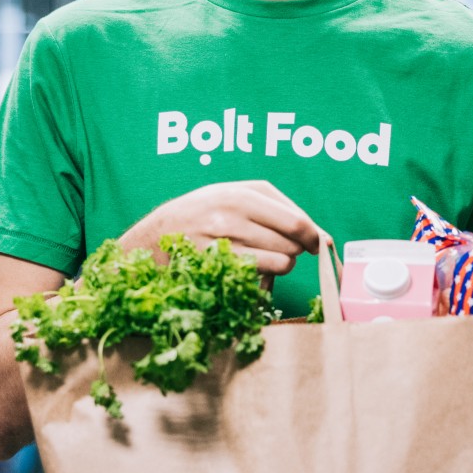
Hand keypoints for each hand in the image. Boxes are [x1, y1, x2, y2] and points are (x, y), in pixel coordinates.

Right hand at [120, 181, 320, 275]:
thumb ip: (274, 205)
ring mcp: (222, 244)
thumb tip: (318, 234)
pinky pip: (260, 279)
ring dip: (280, 265)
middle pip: (291, 243)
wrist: (153, 236)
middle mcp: (232, 216)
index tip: (317, 244)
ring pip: (280, 262)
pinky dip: (264, 278)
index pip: (296, 220)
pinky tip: (250, 270)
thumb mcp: (231, 193)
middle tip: (284, 249)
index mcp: (240, 194)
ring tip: (262, 258)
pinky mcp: (215, 268)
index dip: (314, 236)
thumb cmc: (200, 213)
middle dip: (296, 250)